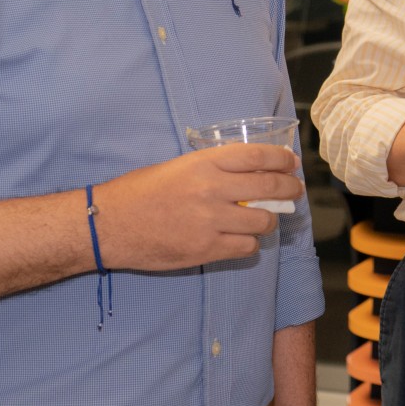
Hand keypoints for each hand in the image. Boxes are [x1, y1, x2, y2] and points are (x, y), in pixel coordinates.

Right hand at [94, 145, 302, 269]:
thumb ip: (212, 170)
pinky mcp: (206, 249)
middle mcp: (212, 189)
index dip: (282, 159)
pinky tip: (240, 240)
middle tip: (295, 192)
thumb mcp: (177, 167)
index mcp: (204, 163)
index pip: (258, 156)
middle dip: (290, 189)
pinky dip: (248, 244)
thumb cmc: (139, 192)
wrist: (109, 225)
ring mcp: (210, 221)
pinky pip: (246, 248)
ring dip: (268, 221)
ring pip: (263, 222)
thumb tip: (249, 175)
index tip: (292, 163)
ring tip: (262, 220)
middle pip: (269, 187)